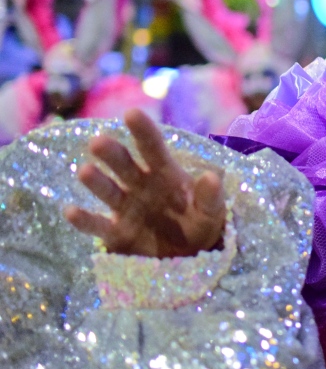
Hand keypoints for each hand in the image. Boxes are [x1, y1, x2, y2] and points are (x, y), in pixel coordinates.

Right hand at [65, 110, 225, 257]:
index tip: (131, 113)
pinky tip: (71, 211)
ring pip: (107, 191)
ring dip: (96, 181)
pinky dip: (85, 220)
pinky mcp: (117, 233)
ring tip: (85, 171)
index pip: (152, 148)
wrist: (190, 255)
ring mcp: (126, 207)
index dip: (143, 130)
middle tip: (98, 141)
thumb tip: (212, 177)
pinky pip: (98, 225)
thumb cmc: (200, 223)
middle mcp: (140, 185)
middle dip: (112, 153)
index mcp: (165, 173)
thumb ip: (211, 196)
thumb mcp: (212, 211)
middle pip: (124, 165)